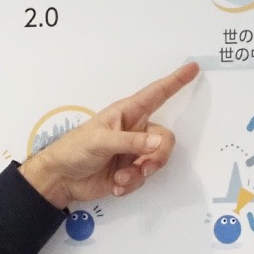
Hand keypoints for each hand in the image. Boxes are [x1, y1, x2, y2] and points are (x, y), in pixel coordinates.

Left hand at [20, 62, 198, 207]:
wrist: (61, 179)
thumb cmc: (75, 149)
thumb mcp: (100, 141)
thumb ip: (131, 142)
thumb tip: (159, 144)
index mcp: (127, 113)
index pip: (156, 94)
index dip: (175, 81)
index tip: (193, 67)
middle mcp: (135, 131)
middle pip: (164, 139)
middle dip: (157, 156)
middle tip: (143, 167)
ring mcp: (133, 152)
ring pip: (156, 161)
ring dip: (139, 173)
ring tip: (119, 178)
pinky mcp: (130, 172)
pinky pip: (144, 179)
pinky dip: (131, 184)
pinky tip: (115, 185)